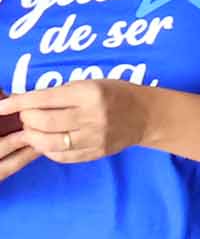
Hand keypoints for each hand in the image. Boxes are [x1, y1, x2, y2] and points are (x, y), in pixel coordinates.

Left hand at [0, 79, 153, 176]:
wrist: (147, 115)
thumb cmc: (115, 93)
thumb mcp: (89, 83)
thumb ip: (59, 93)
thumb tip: (24, 102)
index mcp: (89, 93)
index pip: (43, 99)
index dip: (17, 103)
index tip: (2, 107)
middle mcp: (92, 116)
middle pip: (43, 122)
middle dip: (26, 119)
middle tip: (27, 116)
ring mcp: (95, 137)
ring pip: (49, 142)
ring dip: (34, 136)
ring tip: (35, 130)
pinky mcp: (96, 152)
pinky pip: (62, 156)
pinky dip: (48, 150)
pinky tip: (48, 141)